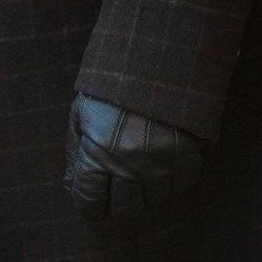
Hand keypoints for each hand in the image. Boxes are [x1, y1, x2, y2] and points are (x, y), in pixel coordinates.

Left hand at [62, 91, 206, 220]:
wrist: (158, 52)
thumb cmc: (113, 81)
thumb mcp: (82, 109)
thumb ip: (75, 149)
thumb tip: (71, 185)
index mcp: (98, 151)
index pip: (90, 199)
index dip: (89, 205)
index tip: (92, 204)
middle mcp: (130, 164)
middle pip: (125, 208)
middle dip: (117, 203)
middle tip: (117, 189)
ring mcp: (162, 162)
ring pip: (155, 201)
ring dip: (146, 193)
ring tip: (141, 172)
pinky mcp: (189, 155)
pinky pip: (182, 186)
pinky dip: (173, 182)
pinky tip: (164, 164)